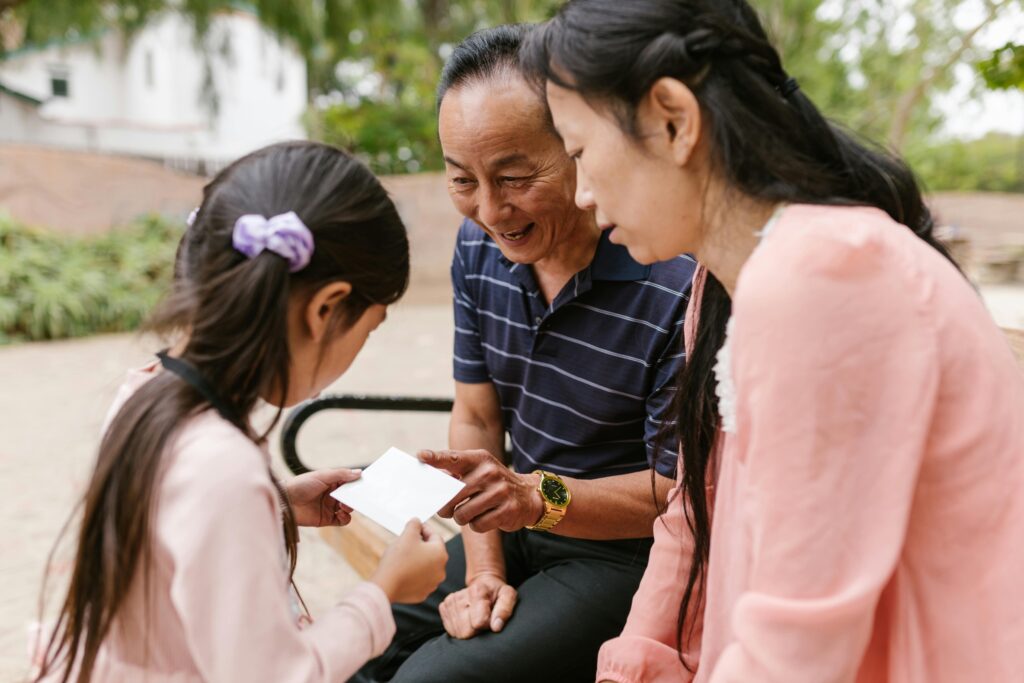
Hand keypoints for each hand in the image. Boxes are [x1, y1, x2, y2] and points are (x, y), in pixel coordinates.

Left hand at [284, 468, 360, 526]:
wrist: (285, 501)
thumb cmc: (301, 485)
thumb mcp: (323, 475)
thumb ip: (342, 474)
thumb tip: (359, 473)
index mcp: (332, 482)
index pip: (349, 482)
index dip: (357, 483)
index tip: (365, 485)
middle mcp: (332, 494)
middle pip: (350, 496)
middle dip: (354, 497)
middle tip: (355, 497)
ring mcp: (330, 507)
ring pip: (348, 509)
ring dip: (350, 507)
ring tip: (344, 506)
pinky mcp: (326, 519)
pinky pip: (342, 521)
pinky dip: (345, 518)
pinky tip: (340, 513)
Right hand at [371, 519, 447, 603]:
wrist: (386, 585)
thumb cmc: (398, 558)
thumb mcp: (407, 534)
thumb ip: (415, 524)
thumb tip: (417, 522)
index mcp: (441, 554)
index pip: (434, 535)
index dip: (422, 529)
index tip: (412, 528)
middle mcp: (441, 570)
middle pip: (431, 551)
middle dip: (420, 545)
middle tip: (405, 542)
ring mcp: (433, 584)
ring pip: (426, 566)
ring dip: (417, 560)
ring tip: (402, 558)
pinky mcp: (423, 594)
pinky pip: (419, 579)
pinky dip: (413, 574)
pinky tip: (402, 571)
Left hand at [419, 449, 542, 532]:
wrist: (528, 496)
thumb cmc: (493, 484)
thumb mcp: (478, 471)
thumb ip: (455, 474)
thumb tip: (430, 482)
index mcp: (479, 459)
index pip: (454, 458)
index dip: (436, 458)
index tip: (422, 456)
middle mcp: (490, 472)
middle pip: (453, 494)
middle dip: (445, 507)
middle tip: (447, 510)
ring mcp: (500, 491)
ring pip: (462, 514)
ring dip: (462, 518)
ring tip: (471, 512)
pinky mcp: (507, 510)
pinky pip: (477, 525)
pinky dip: (477, 525)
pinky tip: (485, 518)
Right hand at [439, 572, 517, 638]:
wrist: (483, 583)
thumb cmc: (497, 593)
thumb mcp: (508, 596)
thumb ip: (505, 610)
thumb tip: (496, 627)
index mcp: (478, 591)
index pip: (479, 622)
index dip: (487, 626)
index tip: (491, 619)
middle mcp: (460, 595)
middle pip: (466, 631)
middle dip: (477, 631)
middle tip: (484, 621)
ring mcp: (449, 601)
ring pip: (457, 632)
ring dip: (468, 631)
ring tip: (475, 619)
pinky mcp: (444, 607)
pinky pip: (450, 630)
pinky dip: (459, 629)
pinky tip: (467, 620)